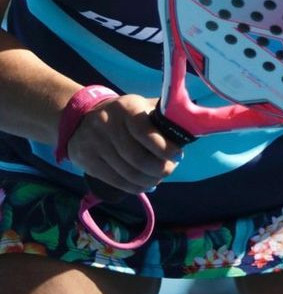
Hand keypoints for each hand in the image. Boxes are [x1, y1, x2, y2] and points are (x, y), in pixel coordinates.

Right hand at [66, 93, 182, 193]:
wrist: (81, 117)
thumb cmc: (122, 114)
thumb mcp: (140, 105)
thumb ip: (161, 116)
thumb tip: (191, 127)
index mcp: (126, 108)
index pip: (147, 133)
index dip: (166, 148)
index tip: (178, 155)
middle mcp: (108, 125)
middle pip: (138, 158)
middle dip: (160, 169)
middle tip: (170, 169)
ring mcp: (95, 144)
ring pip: (128, 173)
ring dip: (149, 181)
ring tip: (158, 178)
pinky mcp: (87, 161)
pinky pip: (115, 181)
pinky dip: (134, 187)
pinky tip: (144, 185)